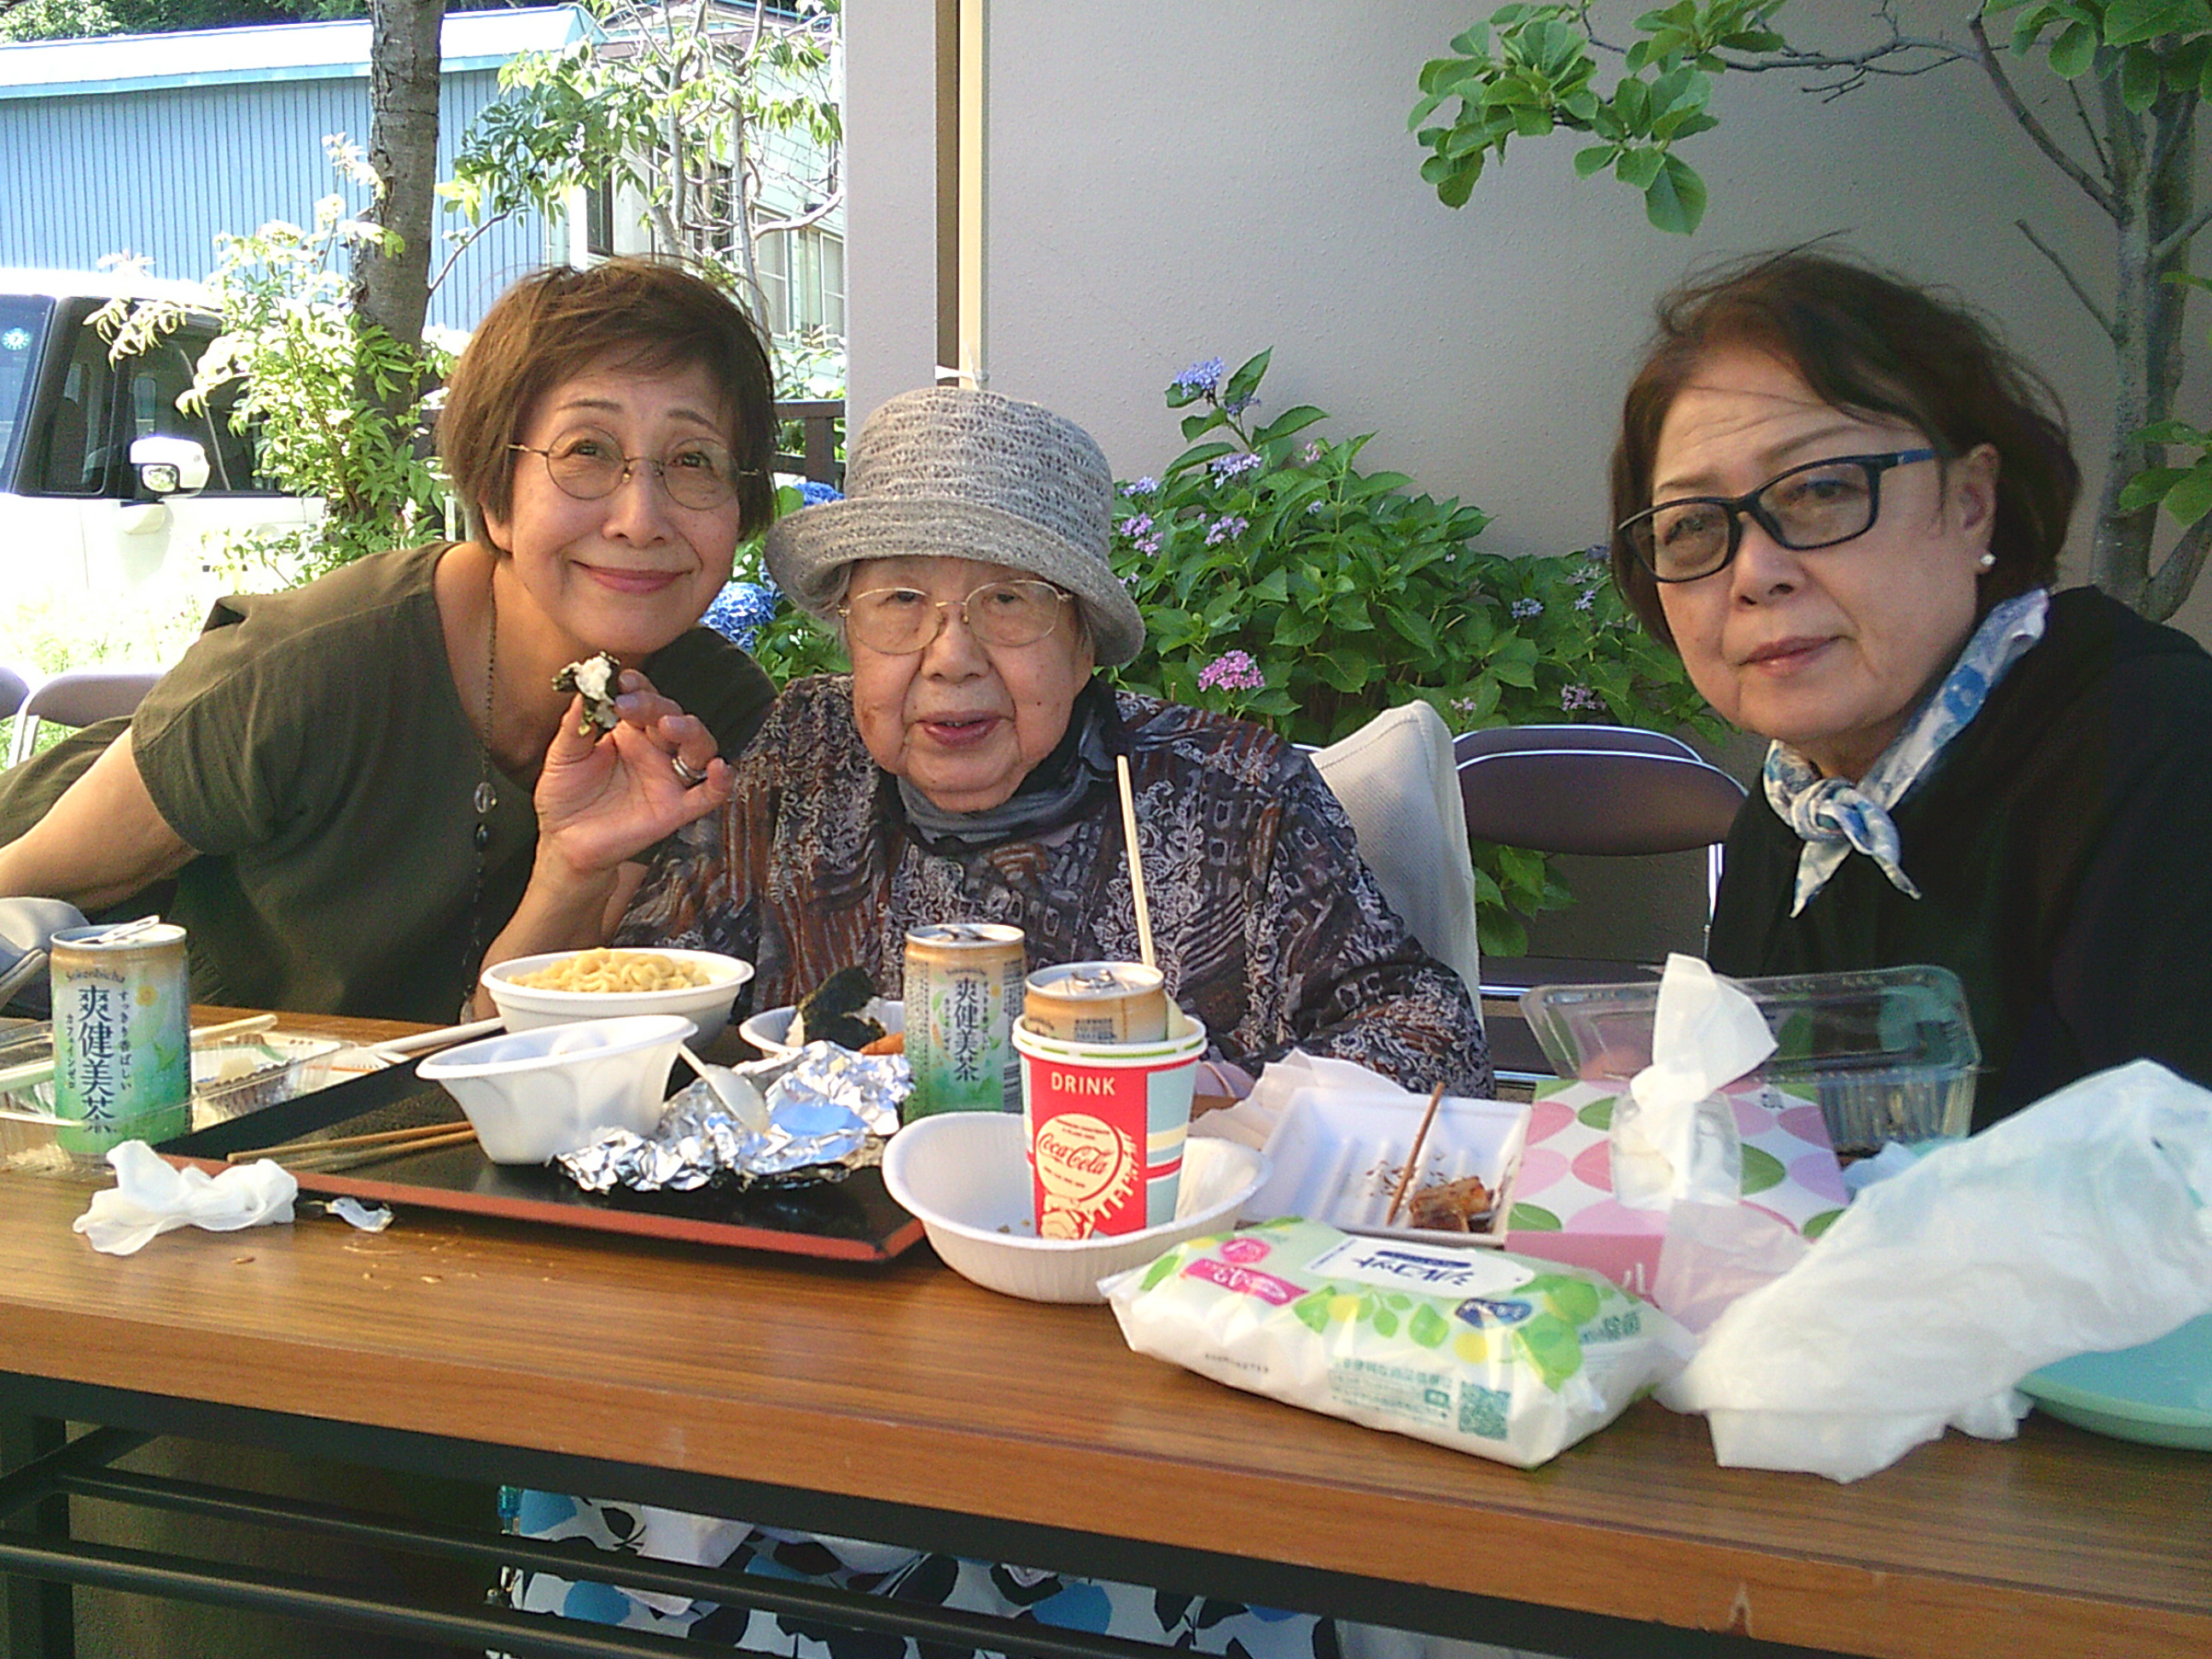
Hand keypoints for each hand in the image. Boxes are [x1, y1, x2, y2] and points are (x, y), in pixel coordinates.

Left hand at [530, 670, 732, 883]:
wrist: (565, 842)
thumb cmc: (564, 798)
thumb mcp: (561, 757)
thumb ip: (574, 727)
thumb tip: (582, 693)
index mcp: (628, 733)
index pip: (644, 700)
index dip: (640, 687)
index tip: (623, 680)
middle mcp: (653, 751)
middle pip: (672, 717)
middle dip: (657, 706)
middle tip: (632, 705)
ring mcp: (667, 778)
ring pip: (698, 747)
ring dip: (692, 731)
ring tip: (671, 726)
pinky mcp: (676, 809)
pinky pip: (708, 794)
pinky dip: (721, 781)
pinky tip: (720, 768)